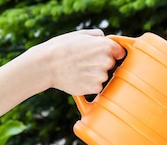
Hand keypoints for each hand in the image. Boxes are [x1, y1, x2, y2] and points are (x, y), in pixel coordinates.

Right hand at [0, 29, 125, 123]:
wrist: (46, 65)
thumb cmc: (61, 47)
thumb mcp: (80, 35)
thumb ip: (97, 36)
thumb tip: (106, 39)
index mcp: (105, 46)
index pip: (119, 51)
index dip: (112, 52)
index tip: (104, 54)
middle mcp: (106, 61)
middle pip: (111, 64)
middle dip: (101, 63)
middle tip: (84, 61)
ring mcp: (101, 76)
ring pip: (103, 75)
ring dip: (94, 74)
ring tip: (78, 69)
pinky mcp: (95, 88)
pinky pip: (97, 86)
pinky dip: (89, 83)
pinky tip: (78, 77)